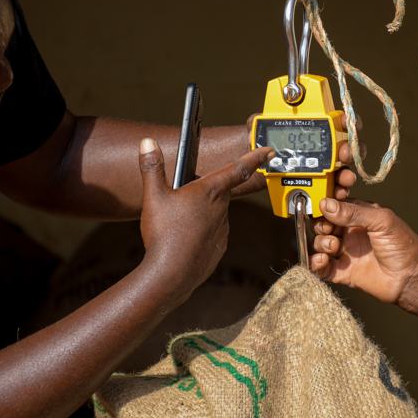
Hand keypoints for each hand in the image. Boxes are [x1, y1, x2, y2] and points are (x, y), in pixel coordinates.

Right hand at [138, 137, 271, 301]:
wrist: (170, 275)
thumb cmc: (164, 234)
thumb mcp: (153, 196)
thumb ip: (152, 167)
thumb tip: (147, 142)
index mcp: (209, 191)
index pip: (239, 168)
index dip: (255, 157)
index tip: (269, 150)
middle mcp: (221, 208)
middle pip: (221, 189)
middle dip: (210, 186)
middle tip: (187, 191)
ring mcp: (223, 228)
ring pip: (217, 210)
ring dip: (205, 208)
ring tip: (180, 217)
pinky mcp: (220, 246)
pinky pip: (214, 231)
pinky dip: (203, 229)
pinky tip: (186, 235)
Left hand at [235, 113, 360, 197]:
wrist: (253, 170)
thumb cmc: (259, 147)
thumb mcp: (257, 131)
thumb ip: (257, 124)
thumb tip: (259, 122)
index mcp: (310, 131)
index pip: (334, 122)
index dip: (343, 120)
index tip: (344, 122)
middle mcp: (320, 149)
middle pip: (344, 149)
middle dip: (349, 151)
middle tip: (344, 155)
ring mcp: (319, 170)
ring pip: (341, 172)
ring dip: (346, 175)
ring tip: (345, 180)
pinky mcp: (314, 188)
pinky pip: (329, 191)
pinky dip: (335, 193)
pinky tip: (336, 194)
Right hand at [310, 198, 417, 303]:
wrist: (411, 280)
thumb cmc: (404, 247)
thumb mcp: (382, 221)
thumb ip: (354, 212)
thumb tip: (327, 204)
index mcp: (359, 216)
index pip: (335, 204)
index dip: (326, 203)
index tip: (321, 204)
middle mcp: (349, 232)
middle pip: (323, 223)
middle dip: (321, 224)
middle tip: (329, 229)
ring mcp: (345, 252)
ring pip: (320, 243)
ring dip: (321, 243)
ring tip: (334, 246)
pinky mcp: (341, 272)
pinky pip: (320, 267)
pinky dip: (315, 263)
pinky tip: (323, 260)